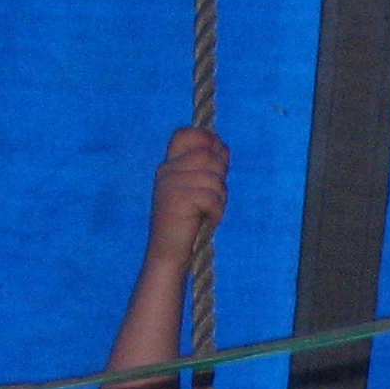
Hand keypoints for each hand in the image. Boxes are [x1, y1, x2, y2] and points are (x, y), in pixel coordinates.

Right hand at [145, 126, 230, 270]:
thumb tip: (222, 146)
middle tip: (214, 197)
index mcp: (170, 165)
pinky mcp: (176, 200)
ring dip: (220, 199)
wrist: (169, 254)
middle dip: (220, 175)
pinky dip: (217, 212)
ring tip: (209, 212)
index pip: (186, 134)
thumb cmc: (188, 224)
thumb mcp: (198, 190)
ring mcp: (169, 184)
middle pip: (207, 155)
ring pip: (213, 179)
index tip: (219, 156)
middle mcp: (166, 171)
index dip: (207, 139)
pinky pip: (211, 198)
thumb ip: (208, 168)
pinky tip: (208, 220)